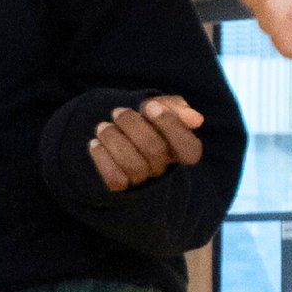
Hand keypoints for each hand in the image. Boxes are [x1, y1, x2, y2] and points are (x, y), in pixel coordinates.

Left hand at [87, 94, 203, 191]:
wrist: (112, 133)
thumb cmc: (141, 119)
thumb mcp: (157, 107)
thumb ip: (174, 108)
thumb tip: (195, 119)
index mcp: (179, 149)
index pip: (189, 149)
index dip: (171, 125)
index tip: (149, 105)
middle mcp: (164, 167)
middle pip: (156, 151)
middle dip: (133, 125)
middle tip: (117, 112)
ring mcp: (142, 179)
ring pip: (134, 166)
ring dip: (114, 140)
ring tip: (102, 127)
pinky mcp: (121, 187)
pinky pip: (115, 179)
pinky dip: (102, 158)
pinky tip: (95, 144)